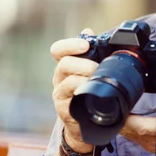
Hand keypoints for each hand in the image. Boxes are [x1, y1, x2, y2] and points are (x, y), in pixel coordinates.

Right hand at [50, 28, 97, 152]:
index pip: (58, 50)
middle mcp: (60, 79)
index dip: (69, 44)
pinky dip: (80, 93)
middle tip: (97, 67)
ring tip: (97, 79)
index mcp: (66, 67)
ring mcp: (60, 95)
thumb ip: (90, 52)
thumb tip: (87, 30)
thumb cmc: (89, 94)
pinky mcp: (64, 110)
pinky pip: (69, 99)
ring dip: (84, 77)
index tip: (85, 44)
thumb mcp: (91, 71)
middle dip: (82, 62)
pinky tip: (90, 93)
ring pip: (66, 80)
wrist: (87, 125)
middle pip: (63, 63)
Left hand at [121, 76, 155, 155]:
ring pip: (128, 135)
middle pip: (130, 131)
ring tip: (114, 104)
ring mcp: (152, 145)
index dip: (126, 118)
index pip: (141, 126)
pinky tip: (122, 114)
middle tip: (110, 100)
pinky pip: (131, 136)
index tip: (117, 105)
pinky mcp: (148, 145)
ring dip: (120, 122)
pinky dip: (125, 125)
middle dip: (118, 117)